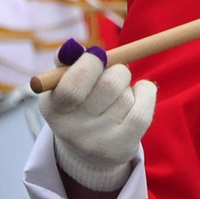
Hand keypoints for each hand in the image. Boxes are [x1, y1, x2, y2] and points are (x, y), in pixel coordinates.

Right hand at [41, 43, 156, 193]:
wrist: (88, 151)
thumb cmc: (77, 104)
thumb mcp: (63, 84)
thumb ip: (65, 62)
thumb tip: (73, 47)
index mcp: (53, 109)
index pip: (73, 86)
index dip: (90, 63)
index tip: (97, 56)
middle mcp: (73, 129)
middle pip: (108, 86)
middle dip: (117, 70)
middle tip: (114, 72)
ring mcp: (99, 141)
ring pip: (126, 96)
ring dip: (127, 86)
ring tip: (118, 93)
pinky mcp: (123, 147)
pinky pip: (143, 111)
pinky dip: (146, 93)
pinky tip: (139, 93)